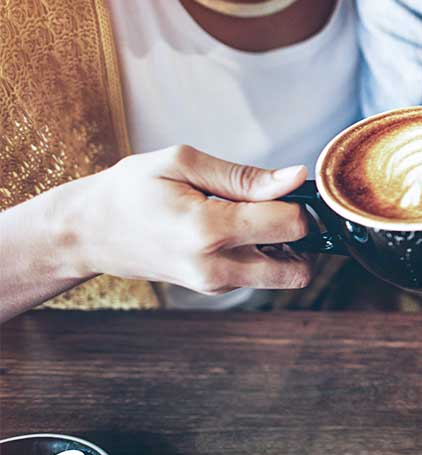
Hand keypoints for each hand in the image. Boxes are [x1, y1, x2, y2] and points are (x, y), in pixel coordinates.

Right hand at [67, 145, 312, 294]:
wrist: (88, 231)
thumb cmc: (131, 190)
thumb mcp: (183, 164)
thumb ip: (244, 176)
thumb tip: (296, 178)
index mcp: (208, 231)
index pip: (291, 226)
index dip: (299, 202)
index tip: (283, 187)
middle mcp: (214, 268)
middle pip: (298, 270)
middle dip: (301, 238)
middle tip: (277, 209)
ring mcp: (214, 285)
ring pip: (282, 276)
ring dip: (281, 247)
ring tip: (247, 217)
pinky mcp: (212, 290)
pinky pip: (259, 274)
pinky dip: (260, 253)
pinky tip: (230, 229)